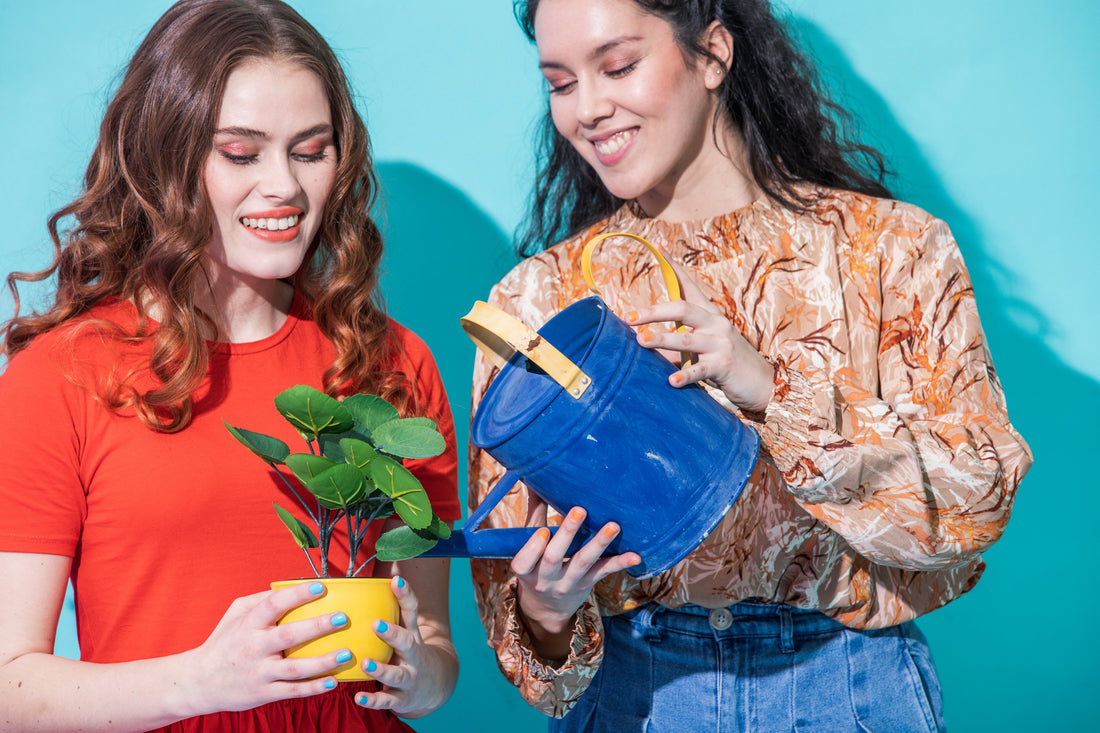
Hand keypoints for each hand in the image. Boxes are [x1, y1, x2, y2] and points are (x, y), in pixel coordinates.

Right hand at [181, 582, 346, 714]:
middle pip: (288, 636)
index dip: (297, 594)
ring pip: (295, 668)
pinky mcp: (263, 693)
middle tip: (342, 618)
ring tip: (346, 653)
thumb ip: (259, 599)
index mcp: (248, 625)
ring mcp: (259, 673)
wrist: (199, 682)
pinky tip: (333, 682)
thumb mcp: (234, 614)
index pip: (273, 605)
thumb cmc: (223, 642)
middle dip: (317, 626)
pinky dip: (313, 688)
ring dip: (323, 662)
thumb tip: (288, 586)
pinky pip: (292, 691)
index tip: (320, 586)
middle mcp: (253, 648)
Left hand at [353, 577, 451, 715]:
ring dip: (381, 669)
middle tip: (376, 624)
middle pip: (407, 642)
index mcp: (411, 634)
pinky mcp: (400, 698)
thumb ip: (392, 606)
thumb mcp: (405, 628)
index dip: (405, 594)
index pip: (411, 611)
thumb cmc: (407, 650)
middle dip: (392, 633)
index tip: (396, 580)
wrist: (432, 686)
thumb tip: (380, 566)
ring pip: (396, 674)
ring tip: (366, 663)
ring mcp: (408, 677)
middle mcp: (413, 654)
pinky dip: (373, 700)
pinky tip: (358, 697)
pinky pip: (386, 701)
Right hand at [511, 498, 639, 658]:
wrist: (547, 608)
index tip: (543, 531)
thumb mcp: (527, 546)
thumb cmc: (536, 566)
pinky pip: (603, 572)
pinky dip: (619, 564)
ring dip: (599, 543)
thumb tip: (533, 479)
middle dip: (567, 534)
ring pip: (583, 563)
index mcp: (525, 570)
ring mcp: (568, 583)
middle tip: (579, 510)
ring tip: (613, 526)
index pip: (524, 562)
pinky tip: (635, 556)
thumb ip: (534, 514)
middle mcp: (546, 579)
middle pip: (555, 558)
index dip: (533, 548)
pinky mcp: (588, 584)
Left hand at [626, 256, 774, 411]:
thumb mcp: (702, 348)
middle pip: (683, 309)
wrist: (762, 381)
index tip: (658, 247)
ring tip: (641, 340)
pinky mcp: (724, 366)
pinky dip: (684, 375)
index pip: (689, 285)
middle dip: (654, 311)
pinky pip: (700, 370)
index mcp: (709, 314)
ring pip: (687, 339)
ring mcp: (720, 344)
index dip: (673, 267)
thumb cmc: (726, 362)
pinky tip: (671, 381)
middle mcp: (716, 323)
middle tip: (629, 317)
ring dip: (662, 339)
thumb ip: (676, 345)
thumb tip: (645, 343)